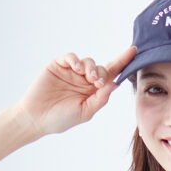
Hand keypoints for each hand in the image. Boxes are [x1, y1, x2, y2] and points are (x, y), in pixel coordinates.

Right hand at [15, 45, 137, 137]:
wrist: (36, 118)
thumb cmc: (61, 119)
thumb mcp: (85, 112)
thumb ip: (100, 98)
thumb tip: (115, 84)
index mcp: (93, 92)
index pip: (111, 76)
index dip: (122, 63)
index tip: (134, 51)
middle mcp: (84, 81)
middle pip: (101, 68)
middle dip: (102, 73)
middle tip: (96, 82)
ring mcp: (72, 72)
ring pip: (88, 61)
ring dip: (91, 67)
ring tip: (86, 77)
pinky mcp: (59, 66)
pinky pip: (72, 57)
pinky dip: (76, 60)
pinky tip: (77, 68)